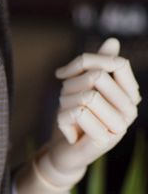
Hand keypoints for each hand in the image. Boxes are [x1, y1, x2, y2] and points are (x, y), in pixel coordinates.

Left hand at [42, 37, 140, 184]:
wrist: (66, 152)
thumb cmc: (76, 116)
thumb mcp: (83, 87)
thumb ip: (99, 65)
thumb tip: (113, 41)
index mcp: (130, 94)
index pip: (117, 63)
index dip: (86, 61)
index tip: (64, 73)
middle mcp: (130, 110)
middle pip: (98, 77)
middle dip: (70, 85)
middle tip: (64, 99)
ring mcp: (120, 126)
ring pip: (86, 96)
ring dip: (65, 103)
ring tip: (67, 114)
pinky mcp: (105, 140)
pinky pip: (78, 114)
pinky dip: (62, 118)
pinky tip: (67, 129)